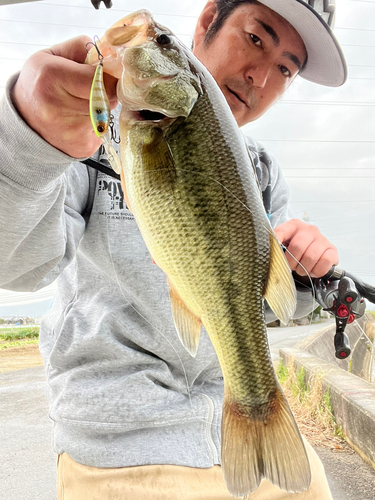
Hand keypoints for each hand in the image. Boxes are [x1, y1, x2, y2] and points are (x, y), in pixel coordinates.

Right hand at [11, 36, 117, 157]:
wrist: (25, 121)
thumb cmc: (40, 85)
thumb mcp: (50, 56)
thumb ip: (80, 49)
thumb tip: (109, 54)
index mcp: (53, 78)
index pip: (101, 79)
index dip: (106, 76)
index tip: (101, 75)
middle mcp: (61, 108)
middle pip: (109, 98)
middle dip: (106, 92)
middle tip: (92, 90)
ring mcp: (73, 132)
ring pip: (108, 115)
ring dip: (102, 108)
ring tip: (82, 105)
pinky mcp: (83, 147)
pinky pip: (103, 131)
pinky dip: (97, 124)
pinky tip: (80, 121)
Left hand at [274, 219, 337, 277]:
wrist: (312, 255)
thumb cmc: (295, 251)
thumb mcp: (283, 245)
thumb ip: (275, 245)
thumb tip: (266, 252)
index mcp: (293, 225)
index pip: (280, 232)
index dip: (275, 244)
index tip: (273, 254)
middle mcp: (309, 229)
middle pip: (297, 247)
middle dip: (292, 262)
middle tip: (292, 266)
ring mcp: (322, 239)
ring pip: (311, 256)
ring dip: (304, 268)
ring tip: (302, 269)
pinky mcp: (332, 250)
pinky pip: (325, 262)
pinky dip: (317, 271)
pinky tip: (313, 270)